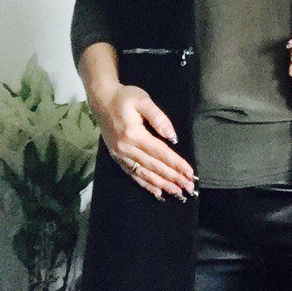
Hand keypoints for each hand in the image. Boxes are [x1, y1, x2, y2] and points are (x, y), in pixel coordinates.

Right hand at [93, 83, 197, 200]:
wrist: (101, 100)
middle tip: (189, 188)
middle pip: (153, 166)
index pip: (160, 152)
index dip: (176, 164)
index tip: (189, 173)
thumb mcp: (143, 100)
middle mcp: (126, 148)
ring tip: (177, 193)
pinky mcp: (117, 158)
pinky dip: (146, 185)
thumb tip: (172, 136)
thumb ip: (158, 117)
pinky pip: (133, 174)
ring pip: (144, 174)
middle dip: (173, 178)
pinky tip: (157, 193)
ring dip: (162, 185)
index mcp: (134, 134)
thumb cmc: (124, 97)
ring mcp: (120, 155)